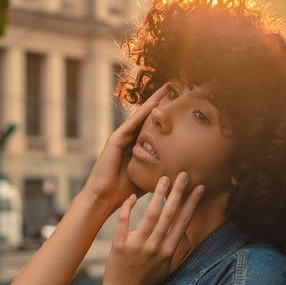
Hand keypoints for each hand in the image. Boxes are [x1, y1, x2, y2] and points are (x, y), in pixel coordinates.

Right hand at [84, 84, 168, 212]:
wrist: (104, 197)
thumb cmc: (124, 191)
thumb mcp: (148, 176)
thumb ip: (160, 170)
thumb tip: (181, 172)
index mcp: (136, 146)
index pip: (153, 126)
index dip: (164, 115)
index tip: (179, 104)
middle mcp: (128, 139)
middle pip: (147, 116)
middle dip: (159, 101)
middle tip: (174, 86)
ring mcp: (121, 137)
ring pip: (140, 115)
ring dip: (153, 101)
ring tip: (166, 88)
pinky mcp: (115, 139)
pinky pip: (132, 123)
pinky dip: (143, 113)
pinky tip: (154, 103)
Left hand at [102, 172, 204, 284]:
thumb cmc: (147, 279)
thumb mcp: (167, 266)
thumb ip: (177, 249)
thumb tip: (187, 231)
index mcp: (168, 251)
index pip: (183, 222)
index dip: (192, 204)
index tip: (200, 188)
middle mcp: (155, 248)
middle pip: (169, 215)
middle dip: (178, 193)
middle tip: (184, 174)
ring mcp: (138, 247)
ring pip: (150, 217)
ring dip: (158, 196)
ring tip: (164, 179)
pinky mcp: (120, 247)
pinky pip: (124, 224)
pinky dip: (128, 209)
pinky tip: (133, 196)